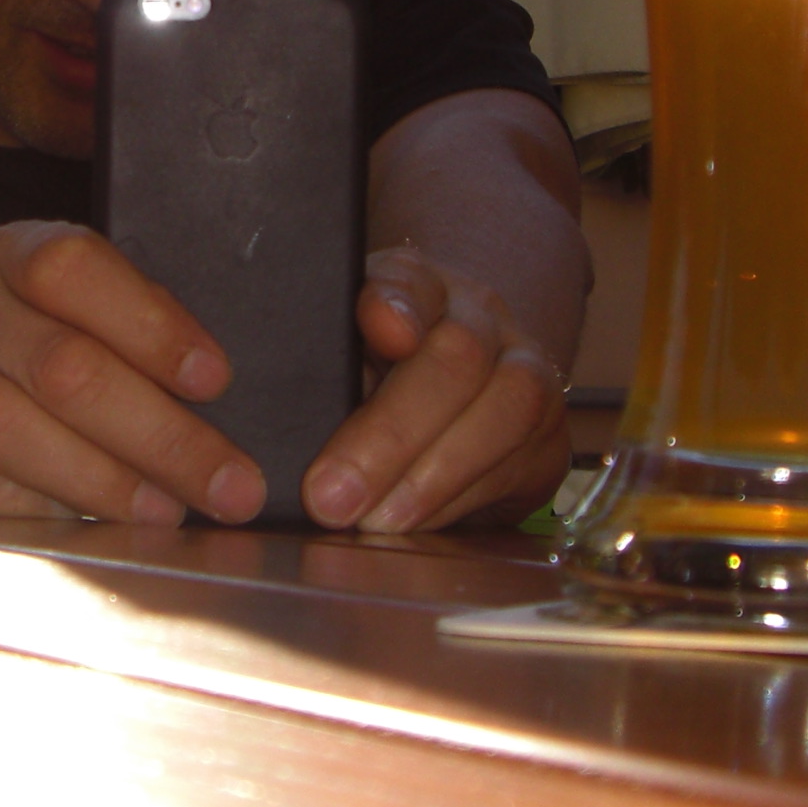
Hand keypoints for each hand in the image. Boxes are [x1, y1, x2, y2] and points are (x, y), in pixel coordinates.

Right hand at [0, 222, 268, 525]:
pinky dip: (23, 507)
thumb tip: (220, 397)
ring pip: (4, 423)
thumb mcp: (26, 303)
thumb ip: (106, 328)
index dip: (151, 323)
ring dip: (97, 478)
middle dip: (160, 434)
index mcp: (4, 257)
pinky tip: (78, 529)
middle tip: (229, 485)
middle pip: (61, 364)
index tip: (216, 379)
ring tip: (163, 514)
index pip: (76, 269)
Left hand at [303, 245, 569, 532]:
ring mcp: (526, 371)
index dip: (397, 302)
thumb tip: (258, 440)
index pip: (409, 280)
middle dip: (392, 434)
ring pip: (506, 411)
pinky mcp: (549, 437)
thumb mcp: (336, 357)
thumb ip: (313, 374)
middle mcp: (480, 316)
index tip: (378, 326)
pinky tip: (413, 526)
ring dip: (433, 476)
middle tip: (330, 494)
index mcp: (417, 284)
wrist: (458, 385)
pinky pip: (519, 466)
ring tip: (375, 522)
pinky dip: (459, 502)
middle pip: (457, 357)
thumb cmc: (371, 372)